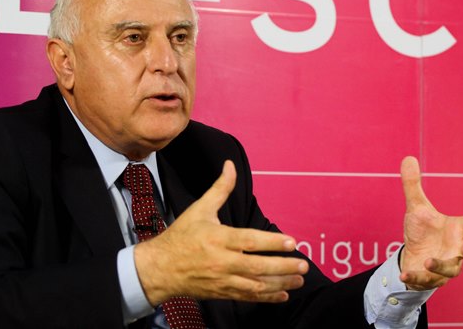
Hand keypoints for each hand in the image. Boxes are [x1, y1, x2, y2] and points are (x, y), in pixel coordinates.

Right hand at [134, 160, 308, 304]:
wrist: (159, 268)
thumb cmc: (180, 237)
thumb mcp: (199, 209)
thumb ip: (220, 189)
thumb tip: (230, 165)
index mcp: (218, 238)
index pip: (249, 241)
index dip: (272, 242)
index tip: (292, 242)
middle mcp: (221, 261)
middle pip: (257, 266)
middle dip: (283, 266)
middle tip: (303, 263)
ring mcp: (222, 279)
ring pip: (255, 285)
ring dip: (280, 283)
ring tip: (299, 278)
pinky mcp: (222, 292)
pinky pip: (248, 297)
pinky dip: (267, 297)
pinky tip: (283, 294)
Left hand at [399, 156, 462, 290]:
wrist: (414, 256)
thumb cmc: (424, 231)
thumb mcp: (417, 208)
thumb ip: (413, 185)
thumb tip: (407, 157)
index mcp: (458, 230)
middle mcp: (456, 249)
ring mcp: (447, 265)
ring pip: (452, 270)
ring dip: (441, 266)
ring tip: (428, 260)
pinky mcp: (432, 278)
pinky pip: (427, 281)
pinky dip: (416, 278)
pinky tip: (405, 274)